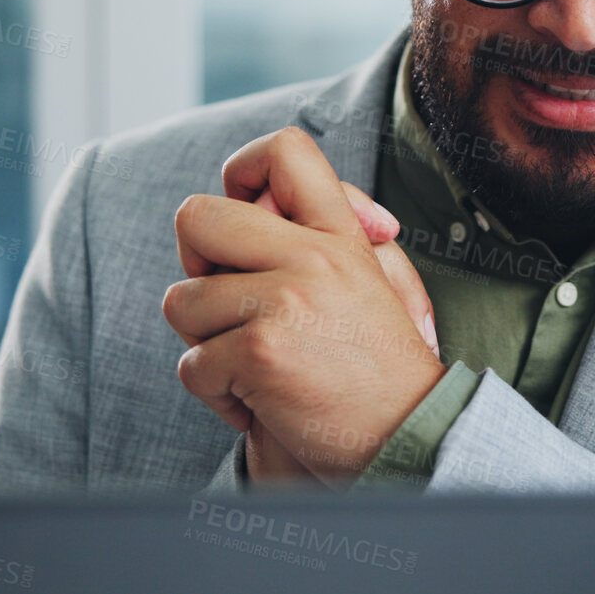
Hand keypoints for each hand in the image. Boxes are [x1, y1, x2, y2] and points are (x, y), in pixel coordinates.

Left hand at [165, 128, 444, 487]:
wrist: (413, 442)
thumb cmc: (384, 371)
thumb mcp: (379, 281)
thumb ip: (332, 229)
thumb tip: (266, 199)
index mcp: (341, 236)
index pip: (285, 151)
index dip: (243, 171)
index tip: (247, 212)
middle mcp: (314, 257)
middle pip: (196, 216)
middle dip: (195, 264)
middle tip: (227, 300)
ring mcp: (284, 301)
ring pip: (181, 300)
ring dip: (204, 343)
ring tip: (253, 368)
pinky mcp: (260, 352)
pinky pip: (192, 364)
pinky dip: (216, 395)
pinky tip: (260, 405)